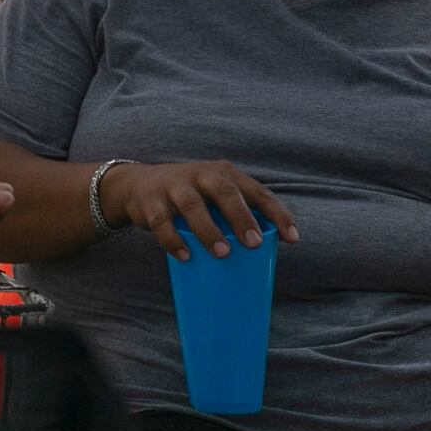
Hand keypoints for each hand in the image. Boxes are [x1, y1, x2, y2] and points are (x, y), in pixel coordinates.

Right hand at [101, 161, 296, 261]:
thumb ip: (234, 215)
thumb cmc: (190, 197)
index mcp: (225, 174)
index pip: (258, 192)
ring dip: (209, 230)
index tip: (292, 239)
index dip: (277, 214)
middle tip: (255, 243)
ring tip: (223, 253)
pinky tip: (185, 256)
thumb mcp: (213, 197)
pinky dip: (173, 240)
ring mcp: (174, 185)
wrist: (138, 186)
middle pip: (225, 192)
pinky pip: (162, 222)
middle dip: (242, 217)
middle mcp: (202, 174)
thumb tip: (264, 256)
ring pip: (192, 205)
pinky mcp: (151, 201)